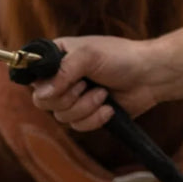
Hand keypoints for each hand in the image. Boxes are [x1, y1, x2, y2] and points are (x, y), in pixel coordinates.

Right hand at [29, 35, 162, 130]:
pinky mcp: (87, 114)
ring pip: (60, 117)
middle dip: (68, 97)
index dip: (42, 83)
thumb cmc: (122, 57)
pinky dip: (95, 118)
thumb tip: (43, 94)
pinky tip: (109, 108)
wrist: (151, 76)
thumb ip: (64, 71)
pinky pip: (78, 127)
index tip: (62, 81)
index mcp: (57, 58)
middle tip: (87, 85)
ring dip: (85, 107)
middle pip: (42, 101)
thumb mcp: (90, 55)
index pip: (31, 75)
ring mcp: (73, 97)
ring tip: (103, 94)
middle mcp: (61, 78)